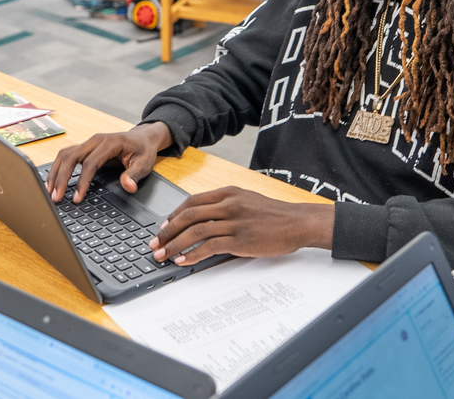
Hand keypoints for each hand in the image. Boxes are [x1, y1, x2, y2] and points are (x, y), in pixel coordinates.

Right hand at [46, 121, 172, 203]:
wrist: (142, 138)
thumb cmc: (143, 150)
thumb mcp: (144, 163)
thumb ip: (135, 175)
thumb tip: (128, 187)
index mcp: (109, 143)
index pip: (90, 163)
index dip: (82, 181)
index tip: (77, 198)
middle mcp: (95, 140)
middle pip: (71, 156)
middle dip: (61, 177)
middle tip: (56, 197)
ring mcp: (89, 143)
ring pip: (65, 154)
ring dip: (55, 172)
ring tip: (49, 191)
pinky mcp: (85, 148)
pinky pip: (67, 156)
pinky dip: (58, 168)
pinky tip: (54, 181)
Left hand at [148, 187, 334, 265]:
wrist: (298, 222)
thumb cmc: (274, 214)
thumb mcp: (247, 200)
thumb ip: (225, 206)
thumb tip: (202, 219)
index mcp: (228, 192)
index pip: (192, 202)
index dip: (173, 215)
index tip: (163, 227)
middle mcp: (228, 204)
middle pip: (188, 216)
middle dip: (167, 231)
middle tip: (155, 243)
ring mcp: (234, 221)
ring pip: (195, 232)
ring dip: (175, 245)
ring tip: (163, 256)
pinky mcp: (240, 239)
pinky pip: (209, 247)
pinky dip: (192, 255)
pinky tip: (183, 261)